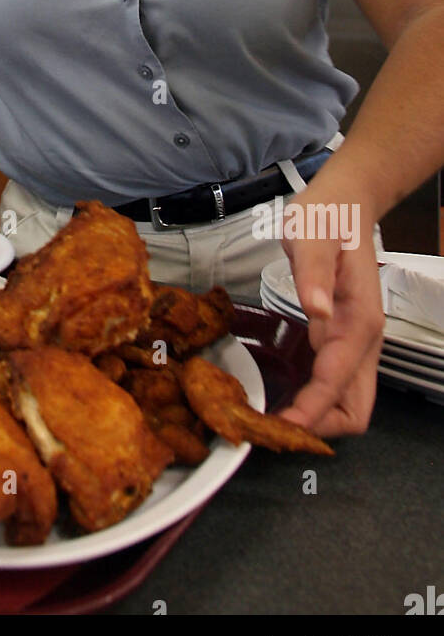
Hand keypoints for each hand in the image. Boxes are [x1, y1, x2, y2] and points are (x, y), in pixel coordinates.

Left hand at [277, 178, 383, 438]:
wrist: (343, 202)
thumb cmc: (326, 216)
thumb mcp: (310, 235)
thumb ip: (312, 272)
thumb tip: (316, 309)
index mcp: (359, 320)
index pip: (338, 381)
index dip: (312, 410)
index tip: (282, 427)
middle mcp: (362, 338)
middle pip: (356, 408)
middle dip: (321, 427)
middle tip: (276, 432)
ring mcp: (353, 340)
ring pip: (347, 400)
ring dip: (318, 418)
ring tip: (274, 422)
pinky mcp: (339, 336)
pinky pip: (333, 382)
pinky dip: (314, 399)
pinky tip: (283, 398)